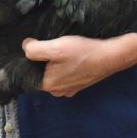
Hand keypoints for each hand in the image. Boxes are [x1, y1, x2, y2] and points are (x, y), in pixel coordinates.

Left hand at [22, 33, 136, 97]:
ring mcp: (69, 89)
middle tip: (49, 46)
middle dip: (41, 61)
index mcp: (48, 85)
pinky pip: (64, 74)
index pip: (28, 74)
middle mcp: (57, 91)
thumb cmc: (82, 53)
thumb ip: (34, 49)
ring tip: (61, 50)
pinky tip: (71, 56)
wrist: (111, 56)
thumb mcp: (55, 47)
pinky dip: (65, 66)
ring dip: (54, 63)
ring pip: (52, 73)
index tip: (35, 47)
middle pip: (40, 73)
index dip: (28, 60)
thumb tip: (25, 47)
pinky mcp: (79, 84)